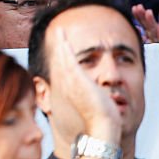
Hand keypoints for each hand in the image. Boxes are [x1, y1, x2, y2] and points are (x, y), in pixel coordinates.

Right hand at [51, 27, 121, 141]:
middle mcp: (68, 85)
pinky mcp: (78, 79)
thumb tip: (102, 91)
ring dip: (60, 44)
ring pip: (62, 58)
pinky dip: (65, 49)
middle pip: (59, 61)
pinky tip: (64, 40)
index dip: (60, 56)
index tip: (60, 46)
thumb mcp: (94, 101)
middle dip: (58, 46)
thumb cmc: (101, 118)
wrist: (102, 126)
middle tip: (56, 32)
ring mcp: (72, 82)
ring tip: (58, 31)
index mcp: (71, 90)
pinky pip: (69, 61)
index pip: (63, 69)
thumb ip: (92, 93)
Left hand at [131, 3, 158, 43]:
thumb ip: (139, 34)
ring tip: (148, 12)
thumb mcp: (142, 44)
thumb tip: (135, 26)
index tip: (134, 8)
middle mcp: (154, 37)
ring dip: (151, 20)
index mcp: (149, 35)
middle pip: (148, 25)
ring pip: (155, 30)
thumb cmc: (151, 57)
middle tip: (139, 7)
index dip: (138, 16)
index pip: (143, 24)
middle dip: (143, 16)